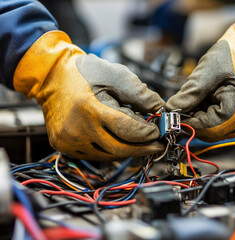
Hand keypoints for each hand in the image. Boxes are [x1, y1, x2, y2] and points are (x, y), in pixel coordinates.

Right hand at [14, 31, 164, 160]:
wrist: (53, 77)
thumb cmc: (86, 73)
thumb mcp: (117, 75)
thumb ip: (141, 95)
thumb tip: (160, 112)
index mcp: (90, 108)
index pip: (126, 130)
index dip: (147, 133)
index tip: (158, 131)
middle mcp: (77, 129)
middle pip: (119, 149)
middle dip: (143, 149)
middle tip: (157, 145)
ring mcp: (69, 141)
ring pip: (108, 156)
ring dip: (128, 151)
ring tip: (140, 142)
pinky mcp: (65, 146)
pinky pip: (96, 156)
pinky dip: (111, 151)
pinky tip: (119, 142)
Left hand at [166, 23, 234, 141]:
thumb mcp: (209, 70)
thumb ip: (190, 93)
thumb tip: (171, 109)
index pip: (209, 129)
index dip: (189, 123)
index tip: (175, 115)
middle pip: (215, 133)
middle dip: (197, 120)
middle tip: (186, 105)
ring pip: (221, 129)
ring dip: (206, 117)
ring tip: (203, 96)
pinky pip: (230, 122)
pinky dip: (217, 114)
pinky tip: (214, 97)